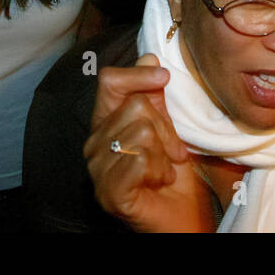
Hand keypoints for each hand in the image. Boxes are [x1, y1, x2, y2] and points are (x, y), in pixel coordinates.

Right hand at [84, 54, 212, 232]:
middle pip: (136, 106)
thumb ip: (154, 96)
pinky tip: (157, 182)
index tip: (163, 76)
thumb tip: (149, 56)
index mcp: (103, 124)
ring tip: (162, 170)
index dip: (138, 74)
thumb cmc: (171, 176)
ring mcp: (98, 170)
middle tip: (169, 152)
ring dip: (164, 155)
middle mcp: (94, 144)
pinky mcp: (109, 193)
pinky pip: (140, 161)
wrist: (180, 218)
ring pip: (141, 133)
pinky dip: (160, 171)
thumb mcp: (166, 129)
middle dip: (164, 129)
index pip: (109, 82)